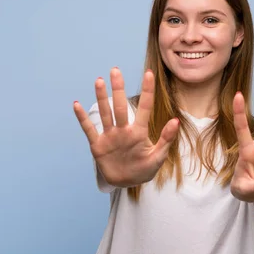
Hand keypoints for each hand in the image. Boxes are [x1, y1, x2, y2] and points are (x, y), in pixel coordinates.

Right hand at [73, 68, 179, 186]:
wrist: (126, 183)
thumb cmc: (144, 169)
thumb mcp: (158, 157)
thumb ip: (166, 139)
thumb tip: (176, 120)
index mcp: (139, 132)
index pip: (144, 108)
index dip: (147, 91)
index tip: (149, 74)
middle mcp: (123, 130)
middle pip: (121, 106)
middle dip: (118, 89)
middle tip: (115, 70)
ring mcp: (110, 136)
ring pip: (106, 114)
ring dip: (102, 98)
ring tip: (99, 81)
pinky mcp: (98, 145)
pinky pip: (89, 130)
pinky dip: (82, 118)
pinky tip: (77, 104)